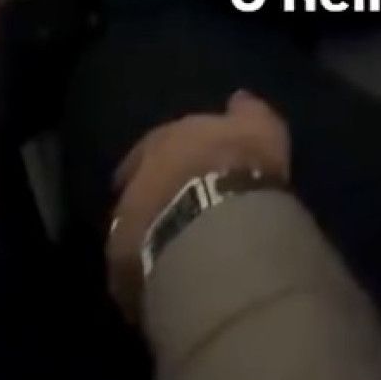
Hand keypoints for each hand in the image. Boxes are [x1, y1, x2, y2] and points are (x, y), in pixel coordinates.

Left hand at [106, 91, 289, 321]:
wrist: (216, 227)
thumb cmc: (238, 169)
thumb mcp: (258, 128)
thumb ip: (247, 113)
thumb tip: (239, 100)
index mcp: (163, 141)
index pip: (159, 143)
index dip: (174, 156)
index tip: (187, 167)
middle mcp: (135, 179)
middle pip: (140, 185)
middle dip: (157, 193)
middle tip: (179, 207)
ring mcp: (122, 226)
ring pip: (133, 228)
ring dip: (151, 233)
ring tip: (177, 248)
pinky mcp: (122, 270)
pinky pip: (134, 271)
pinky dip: (149, 271)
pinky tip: (170, 279)